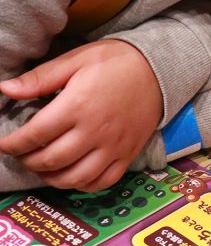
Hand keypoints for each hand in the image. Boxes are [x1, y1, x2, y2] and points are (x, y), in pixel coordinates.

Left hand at [0, 40, 162, 191]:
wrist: (159, 69)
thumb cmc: (116, 61)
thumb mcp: (76, 60)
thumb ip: (40, 78)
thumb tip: (6, 89)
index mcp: (77, 106)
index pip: (35, 135)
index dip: (13, 144)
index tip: (4, 145)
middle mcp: (94, 131)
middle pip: (51, 160)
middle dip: (28, 161)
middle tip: (22, 154)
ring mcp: (113, 146)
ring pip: (75, 177)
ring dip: (52, 178)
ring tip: (43, 168)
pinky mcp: (128, 153)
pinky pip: (102, 181)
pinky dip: (83, 185)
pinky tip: (72, 176)